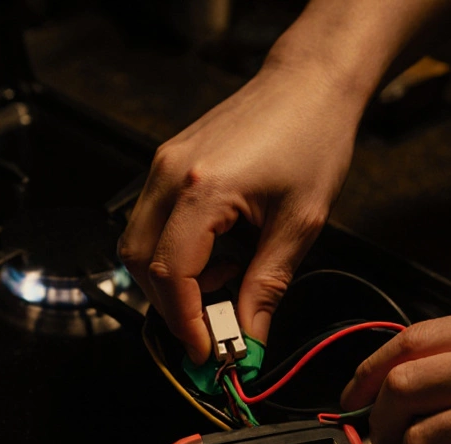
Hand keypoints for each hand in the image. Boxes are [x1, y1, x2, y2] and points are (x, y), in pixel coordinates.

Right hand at [118, 57, 364, 363]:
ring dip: (171, 281)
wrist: (309, 83)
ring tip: (224, 283)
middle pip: (140, 264)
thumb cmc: (312, 138)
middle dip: (172, 307)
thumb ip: (266, 287)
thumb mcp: (300, 224)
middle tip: (214, 330)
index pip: (171, 274)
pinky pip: (151, 223)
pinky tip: (216, 257)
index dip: (186, 322)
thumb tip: (250, 340)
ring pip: (138, 246)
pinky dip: (174, 254)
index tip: (207, 352)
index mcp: (202, 189)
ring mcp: (162, 166)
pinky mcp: (166, 164)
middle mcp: (169, 175)